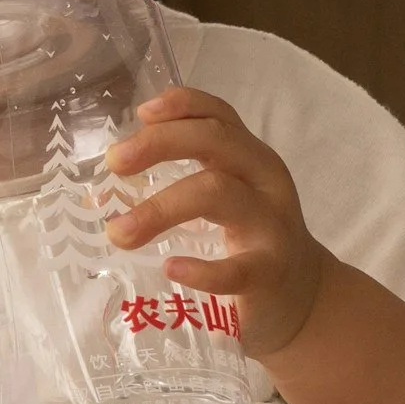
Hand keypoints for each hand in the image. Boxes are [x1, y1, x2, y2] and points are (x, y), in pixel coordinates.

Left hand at [104, 86, 329, 360]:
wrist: (303, 298)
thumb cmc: (250, 240)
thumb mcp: (226, 198)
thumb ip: (180, 181)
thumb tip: (101, 190)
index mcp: (250, 158)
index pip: (219, 115)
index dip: (182, 105)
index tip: (141, 113)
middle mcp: (265, 181)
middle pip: (216, 140)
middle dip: (160, 143)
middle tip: (114, 162)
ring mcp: (271, 225)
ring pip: (219, 193)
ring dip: (160, 209)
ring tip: (118, 232)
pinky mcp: (271, 273)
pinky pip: (236, 268)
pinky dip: (201, 269)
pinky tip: (171, 268)